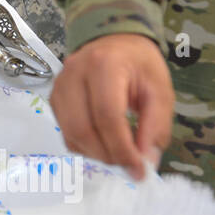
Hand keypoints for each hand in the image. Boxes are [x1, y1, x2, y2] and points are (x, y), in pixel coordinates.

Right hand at [49, 34, 173, 180]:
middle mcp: (74, 74)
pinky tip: (103, 142)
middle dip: (108, 155)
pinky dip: (85, 147)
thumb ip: (155, 126)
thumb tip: (145, 162)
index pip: (107, 115)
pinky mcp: (54, 99)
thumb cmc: (139, 64)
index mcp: (104, 65)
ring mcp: (59, 86)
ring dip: (96, 153)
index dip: (122, 149)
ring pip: (71, 134)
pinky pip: (66, 133)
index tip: (139, 170)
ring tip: (119, 153)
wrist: (114, 43)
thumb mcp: (160, 90)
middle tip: (129, 165)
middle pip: (83, 128)